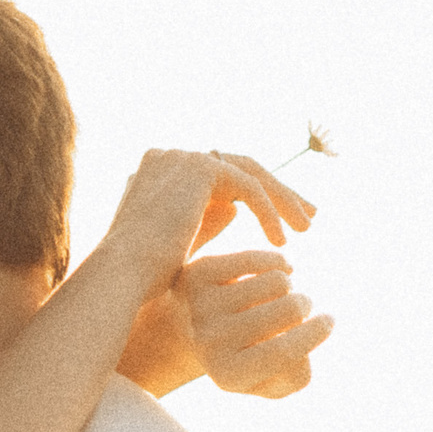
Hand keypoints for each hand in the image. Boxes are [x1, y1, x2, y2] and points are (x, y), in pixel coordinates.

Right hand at [99, 149, 314, 298]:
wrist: (123, 275)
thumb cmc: (143, 274)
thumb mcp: (179, 244)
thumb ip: (204, 219)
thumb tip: (234, 209)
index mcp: (162, 169)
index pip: (223, 174)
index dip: (257, 195)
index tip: (283, 220)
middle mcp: (171, 156)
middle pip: (241, 167)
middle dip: (279, 192)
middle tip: (309, 216)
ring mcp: (184, 157)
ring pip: (250, 172)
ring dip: (283, 199)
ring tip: (306, 227)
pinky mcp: (200, 168)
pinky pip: (249, 187)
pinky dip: (269, 212)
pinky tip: (282, 239)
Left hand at [121, 249, 334, 399]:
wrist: (191, 328)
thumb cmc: (245, 355)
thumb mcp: (271, 379)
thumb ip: (294, 377)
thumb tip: (301, 354)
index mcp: (228, 374)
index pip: (284, 352)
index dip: (316, 333)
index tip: (329, 319)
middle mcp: (210, 341)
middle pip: (289, 310)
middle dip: (304, 305)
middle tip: (296, 307)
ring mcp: (201, 306)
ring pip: (279, 281)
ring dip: (287, 285)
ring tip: (274, 295)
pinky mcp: (198, 274)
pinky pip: (260, 259)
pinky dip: (278, 263)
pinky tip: (272, 272)